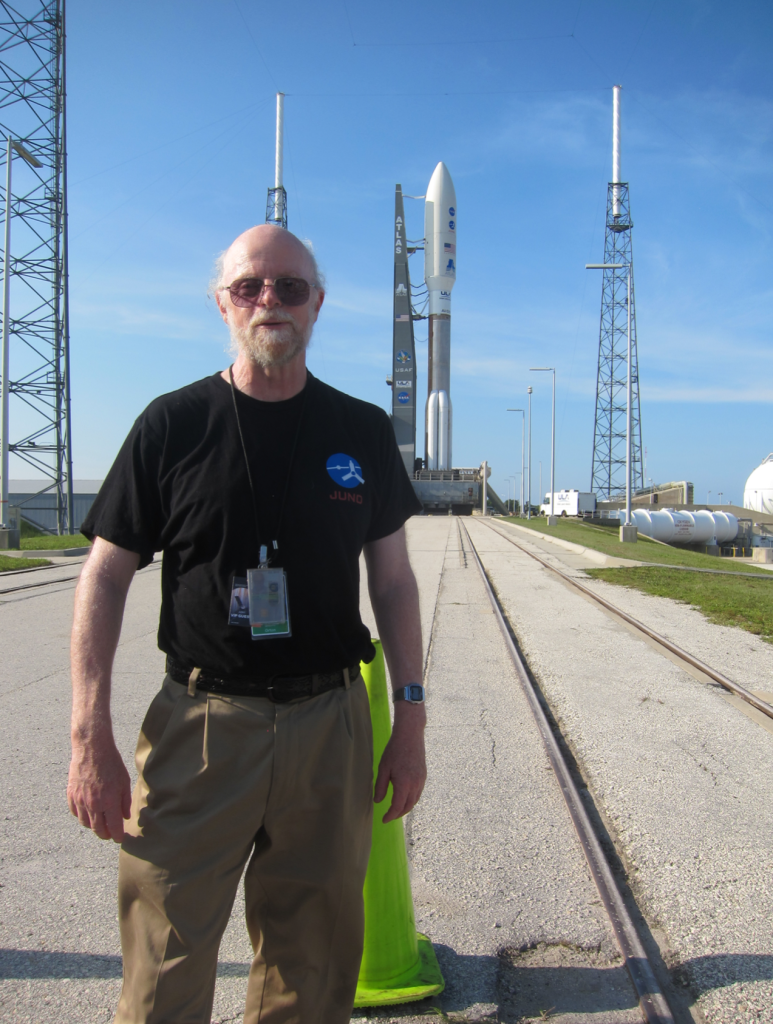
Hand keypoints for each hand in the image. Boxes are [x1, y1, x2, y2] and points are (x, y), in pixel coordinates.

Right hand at [67, 734, 131, 842]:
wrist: (92, 749)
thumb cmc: (112, 763)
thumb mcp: (124, 781)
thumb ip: (125, 801)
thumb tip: (125, 817)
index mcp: (109, 801)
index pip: (113, 827)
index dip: (117, 836)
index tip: (120, 839)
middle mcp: (93, 804)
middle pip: (98, 829)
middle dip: (105, 835)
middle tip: (109, 835)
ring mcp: (80, 800)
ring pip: (85, 823)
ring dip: (93, 827)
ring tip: (99, 824)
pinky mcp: (71, 795)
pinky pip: (75, 813)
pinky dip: (81, 816)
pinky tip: (88, 814)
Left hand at [374, 704, 426, 822]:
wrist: (410, 735)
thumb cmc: (394, 750)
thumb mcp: (383, 768)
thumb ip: (380, 786)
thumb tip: (378, 801)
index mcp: (404, 783)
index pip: (397, 807)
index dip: (390, 815)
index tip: (383, 819)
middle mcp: (415, 784)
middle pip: (408, 806)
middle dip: (398, 814)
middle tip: (389, 816)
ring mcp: (421, 780)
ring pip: (415, 801)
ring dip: (406, 808)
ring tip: (396, 810)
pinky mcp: (424, 775)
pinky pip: (418, 793)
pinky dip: (411, 799)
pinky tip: (404, 797)